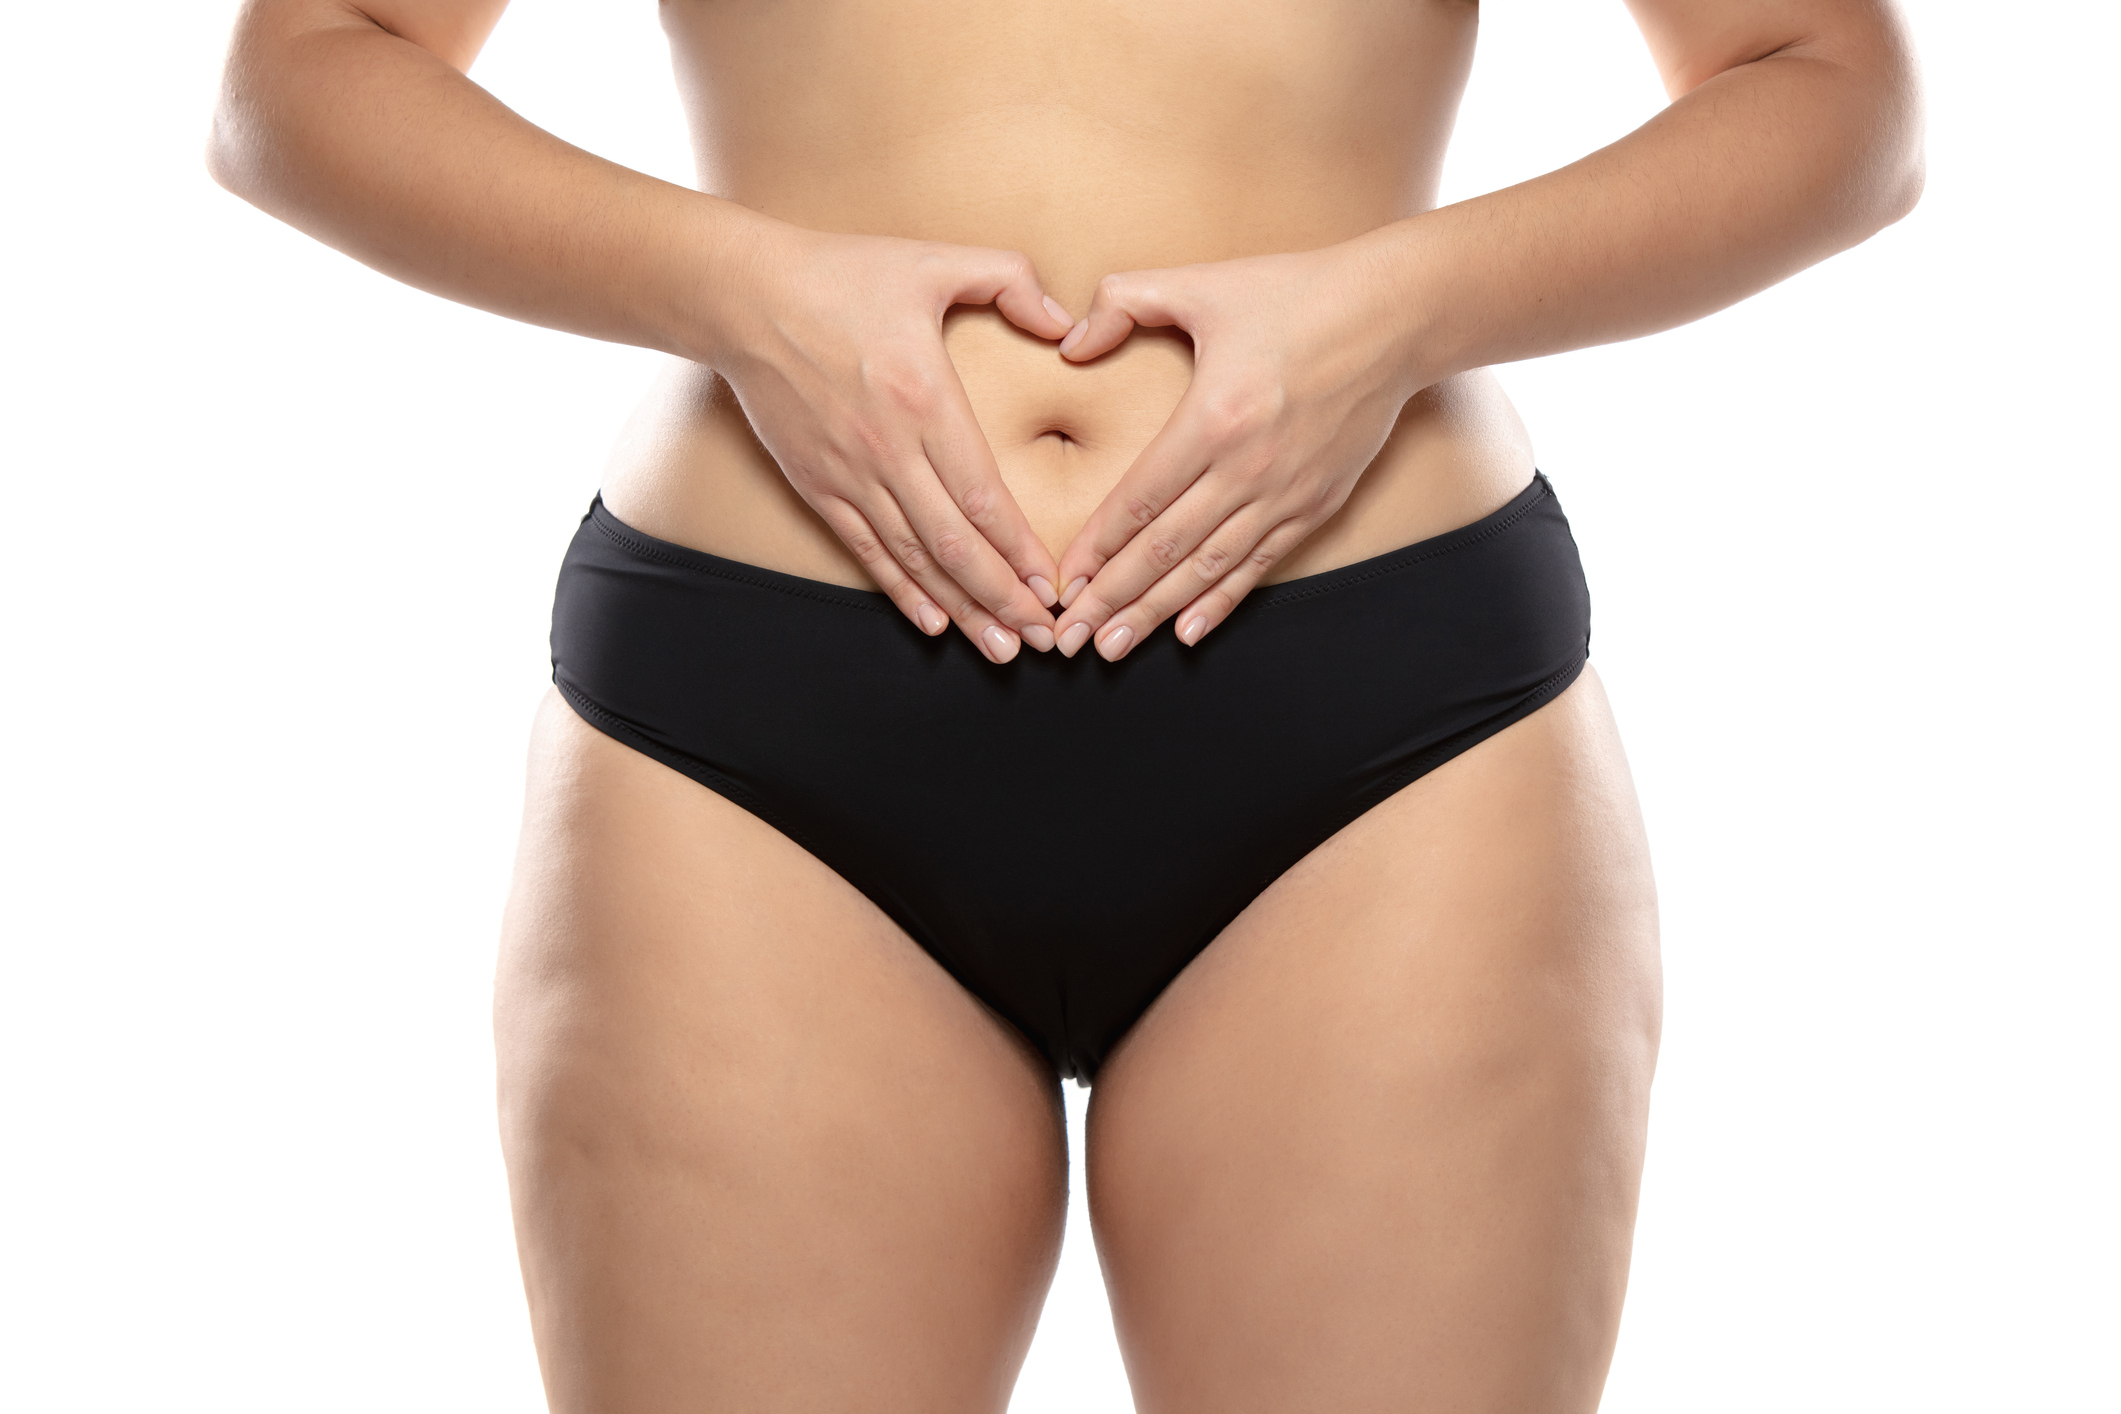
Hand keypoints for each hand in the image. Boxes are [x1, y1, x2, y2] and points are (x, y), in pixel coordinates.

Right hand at [703, 217, 1077, 661]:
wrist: (742, 296)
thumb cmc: (842, 274)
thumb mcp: (933, 261)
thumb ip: (1009, 279)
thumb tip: (1064, 320)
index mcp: (925, 400)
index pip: (984, 498)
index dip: (1021, 552)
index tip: (1054, 587)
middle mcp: (888, 451)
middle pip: (955, 546)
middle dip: (1004, 600)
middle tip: (1043, 639)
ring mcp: (848, 475)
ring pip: (913, 560)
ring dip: (960, 609)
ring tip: (999, 647)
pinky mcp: (817, 485)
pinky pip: (865, 551)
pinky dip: (901, 591)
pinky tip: (933, 623)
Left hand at [1048, 240, 1425, 659]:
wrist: (1397, 316)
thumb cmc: (1296, 293)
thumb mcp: (1202, 283)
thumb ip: (1123, 301)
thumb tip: (1069, 343)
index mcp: (1214, 417)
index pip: (1139, 499)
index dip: (1096, 547)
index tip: (1060, 581)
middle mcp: (1249, 468)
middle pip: (1165, 549)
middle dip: (1111, 598)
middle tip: (1068, 637)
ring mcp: (1286, 493)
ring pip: (1208, 569)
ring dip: (1155, 613)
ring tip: (1111, 646)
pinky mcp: (1317, 504)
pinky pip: (1260, 565)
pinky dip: (1221, 602)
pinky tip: (1187, 633)